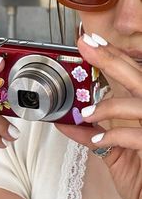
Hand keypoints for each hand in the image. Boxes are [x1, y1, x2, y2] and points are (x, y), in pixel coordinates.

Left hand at [56, 34, 141, 198]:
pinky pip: (138, 135)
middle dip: (112, 59)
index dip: (115, 57)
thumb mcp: (115, 155)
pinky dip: (114, 135)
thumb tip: (65, 122)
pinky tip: (97, 139)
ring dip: (109, 106)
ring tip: (87, 114)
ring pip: (140, 103)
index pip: (132, 77)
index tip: (92, 43)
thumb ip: (94, 137)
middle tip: (87, 44)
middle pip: (139, 78)